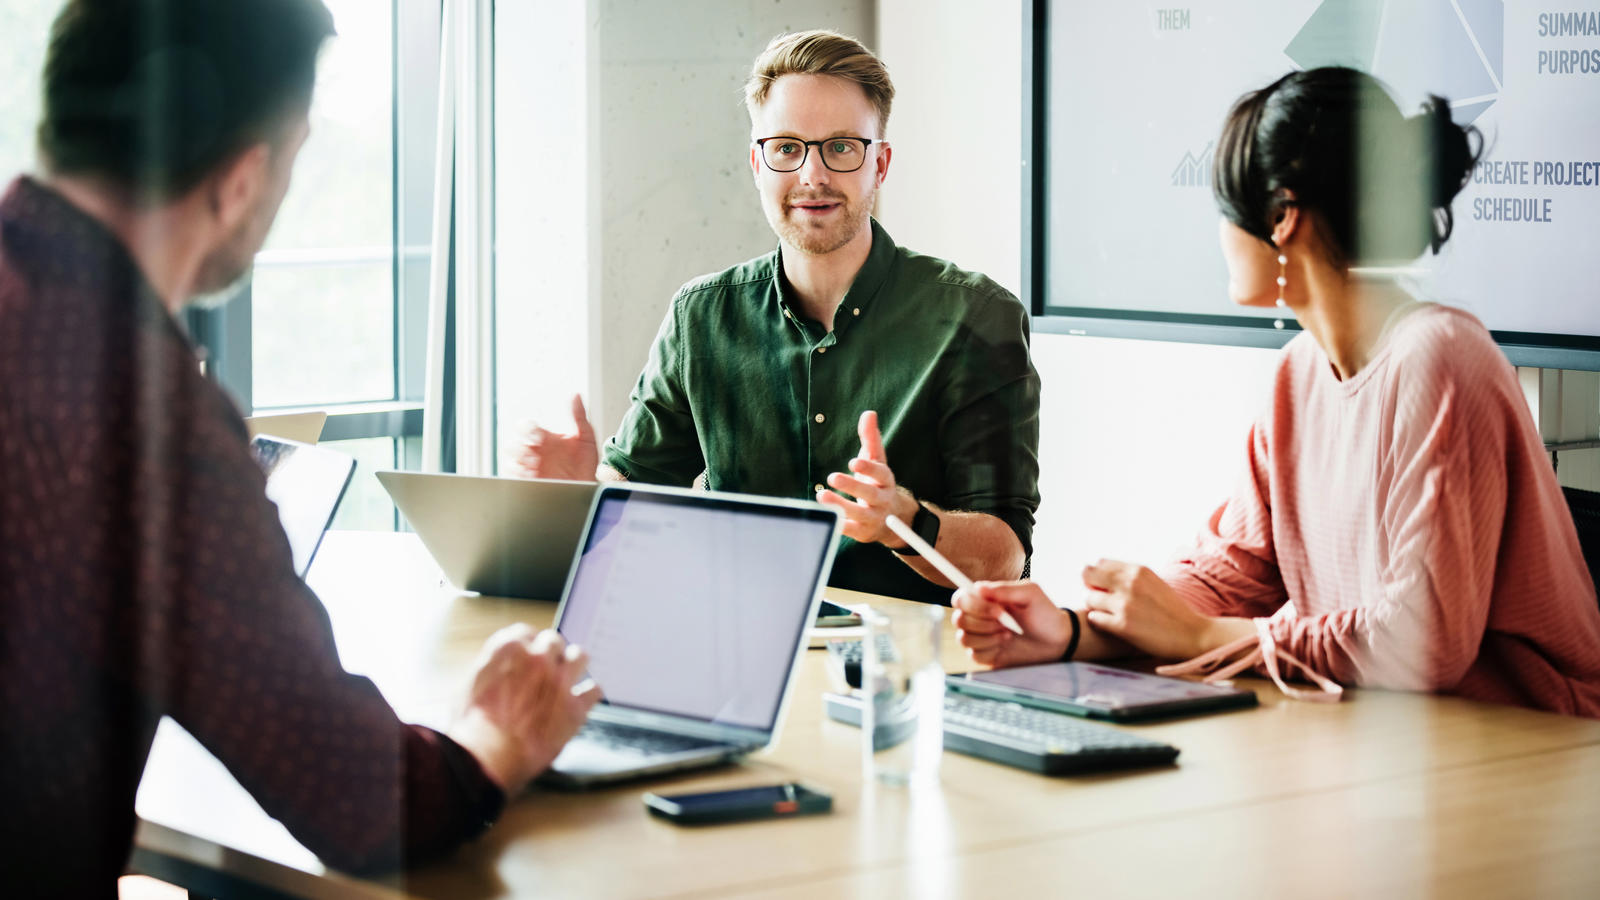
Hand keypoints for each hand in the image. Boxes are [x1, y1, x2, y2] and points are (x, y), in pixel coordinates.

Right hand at [448, 624, 601, 793]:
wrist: (488, 757)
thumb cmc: (472, 727)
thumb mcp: (468, 686)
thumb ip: (490, 669)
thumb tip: (498, 669)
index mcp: (509, 648)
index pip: (526, 632)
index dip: (528, 645)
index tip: (529, 655)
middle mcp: (538, 658)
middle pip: (553, 641)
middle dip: (550, 654)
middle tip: (546, 669)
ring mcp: (560, 681)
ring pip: (580, 656)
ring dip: (574, 665)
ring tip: (569, 676)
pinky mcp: (576, 707)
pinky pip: (594, 690)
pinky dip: (589, 695)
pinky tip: (582, 701)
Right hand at [508, 394, 598, 480]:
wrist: (588, 485)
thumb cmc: (585, 462)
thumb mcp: (586, 436)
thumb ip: (579, 415)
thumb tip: (576, 395)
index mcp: (544, 438)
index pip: (526, 426)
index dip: (528, 429)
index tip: (540, 436)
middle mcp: (534, 452)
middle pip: (512, 445)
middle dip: (519, 449)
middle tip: (534, 455)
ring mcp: (530, 468)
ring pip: (510, 462)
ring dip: (519, 463)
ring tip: (535, 466)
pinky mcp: (529, 483)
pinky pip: (514, 478)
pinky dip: (520, 476)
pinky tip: (534, 477)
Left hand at [817, 410, 916, 546]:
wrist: (892, 519)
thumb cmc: (877, 483)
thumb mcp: (876, 460)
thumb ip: (871, 438)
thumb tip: (868, 413)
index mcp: (886, 481)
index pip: (880, 473)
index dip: (868, 468)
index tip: (853, 461)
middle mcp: (882, 500)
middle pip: (869, 494)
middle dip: (852, 486)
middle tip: (832, 476)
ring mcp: (873, 518)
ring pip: (858, 513)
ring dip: (840, 506)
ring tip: (821, 496)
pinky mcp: (863, 532)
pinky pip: (850, 530)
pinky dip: (839, 525)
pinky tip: (825, 517)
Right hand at [953, 580, 1074, 667]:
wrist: (1057, 640)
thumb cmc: (1044, 614)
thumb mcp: (1030, 593)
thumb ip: (1004, 589)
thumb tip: (978, 587)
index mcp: (985, 599)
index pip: (960, 598)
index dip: (972, 604)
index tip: (998, 609)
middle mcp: (978, 617)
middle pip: (959, 619)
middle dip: (984, 622)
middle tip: (1006, 622)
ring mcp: (980, 638)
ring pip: (964, 638)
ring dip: (988, 636)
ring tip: (1008, 633)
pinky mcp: (985, 656)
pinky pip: (974, 655)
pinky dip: (990, 649)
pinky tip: (1005, 644)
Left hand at [1080, 559, 1212, 660]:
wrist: (1193, 634)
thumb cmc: (1172, 610)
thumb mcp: (1153, 583)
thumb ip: (1130, 577)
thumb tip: (1098, 570)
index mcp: (1139, 570)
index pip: (1101, 563)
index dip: (1099, 576)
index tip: (1105, 587)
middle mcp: (1130, 583)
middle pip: (1088, 575)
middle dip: (1091, 586)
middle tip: (1100, 599)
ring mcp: (1125, 604)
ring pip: (1090, 598)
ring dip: (1096, 606)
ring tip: (1109, 614)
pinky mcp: (1121, 625)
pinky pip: (1094, 618)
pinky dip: (1099, 621)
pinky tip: (1111, 625)